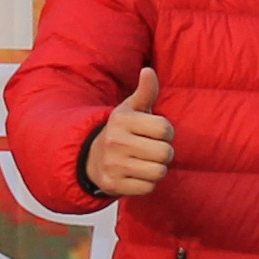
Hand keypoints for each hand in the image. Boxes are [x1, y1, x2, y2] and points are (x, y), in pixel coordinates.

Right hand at [84, 66, 172, 201]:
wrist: (92, 158)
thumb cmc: (122, 131)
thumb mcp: (131, 109)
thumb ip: (145, 91)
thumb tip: (148, 71)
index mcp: (122, 120)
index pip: (165, 128)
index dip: (167, 132)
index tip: (157, 133)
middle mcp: (115, 141)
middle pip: (165, 152)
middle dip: (164, 152)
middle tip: (153, 150)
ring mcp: (113, 165)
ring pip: (159, 172)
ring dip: (157, 169)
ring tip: (146, 162)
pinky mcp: (114, 185)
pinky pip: (148, 188)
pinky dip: (147, 183)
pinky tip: (137, 174)